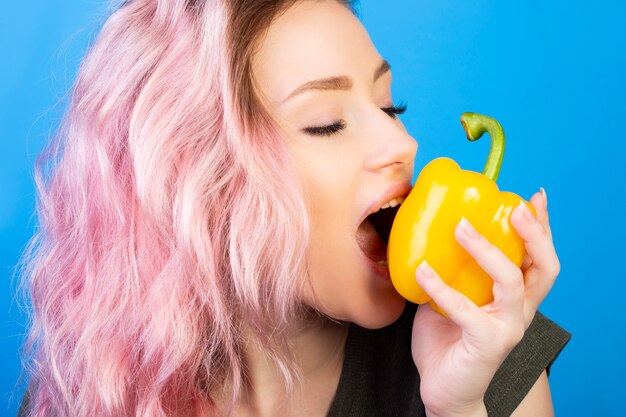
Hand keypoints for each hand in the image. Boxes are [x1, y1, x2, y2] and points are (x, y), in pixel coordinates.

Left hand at [411, 189, 558, 416]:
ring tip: (461, 227)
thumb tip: (431, 232)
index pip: (538, 259)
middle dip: (534, 233)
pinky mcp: (487, 343)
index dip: (541, 228)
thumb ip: (454, 271)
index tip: (533, 198)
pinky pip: (465, 309)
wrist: (444, 388)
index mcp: (515, 297)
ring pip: (510, 281)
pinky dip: (441, 287)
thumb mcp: (452, 296)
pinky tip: (421, 271)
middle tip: (515, 206)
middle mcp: (519, 311)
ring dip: (486, 250)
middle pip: (543, 267)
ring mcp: (507, 327)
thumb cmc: (447, 339)